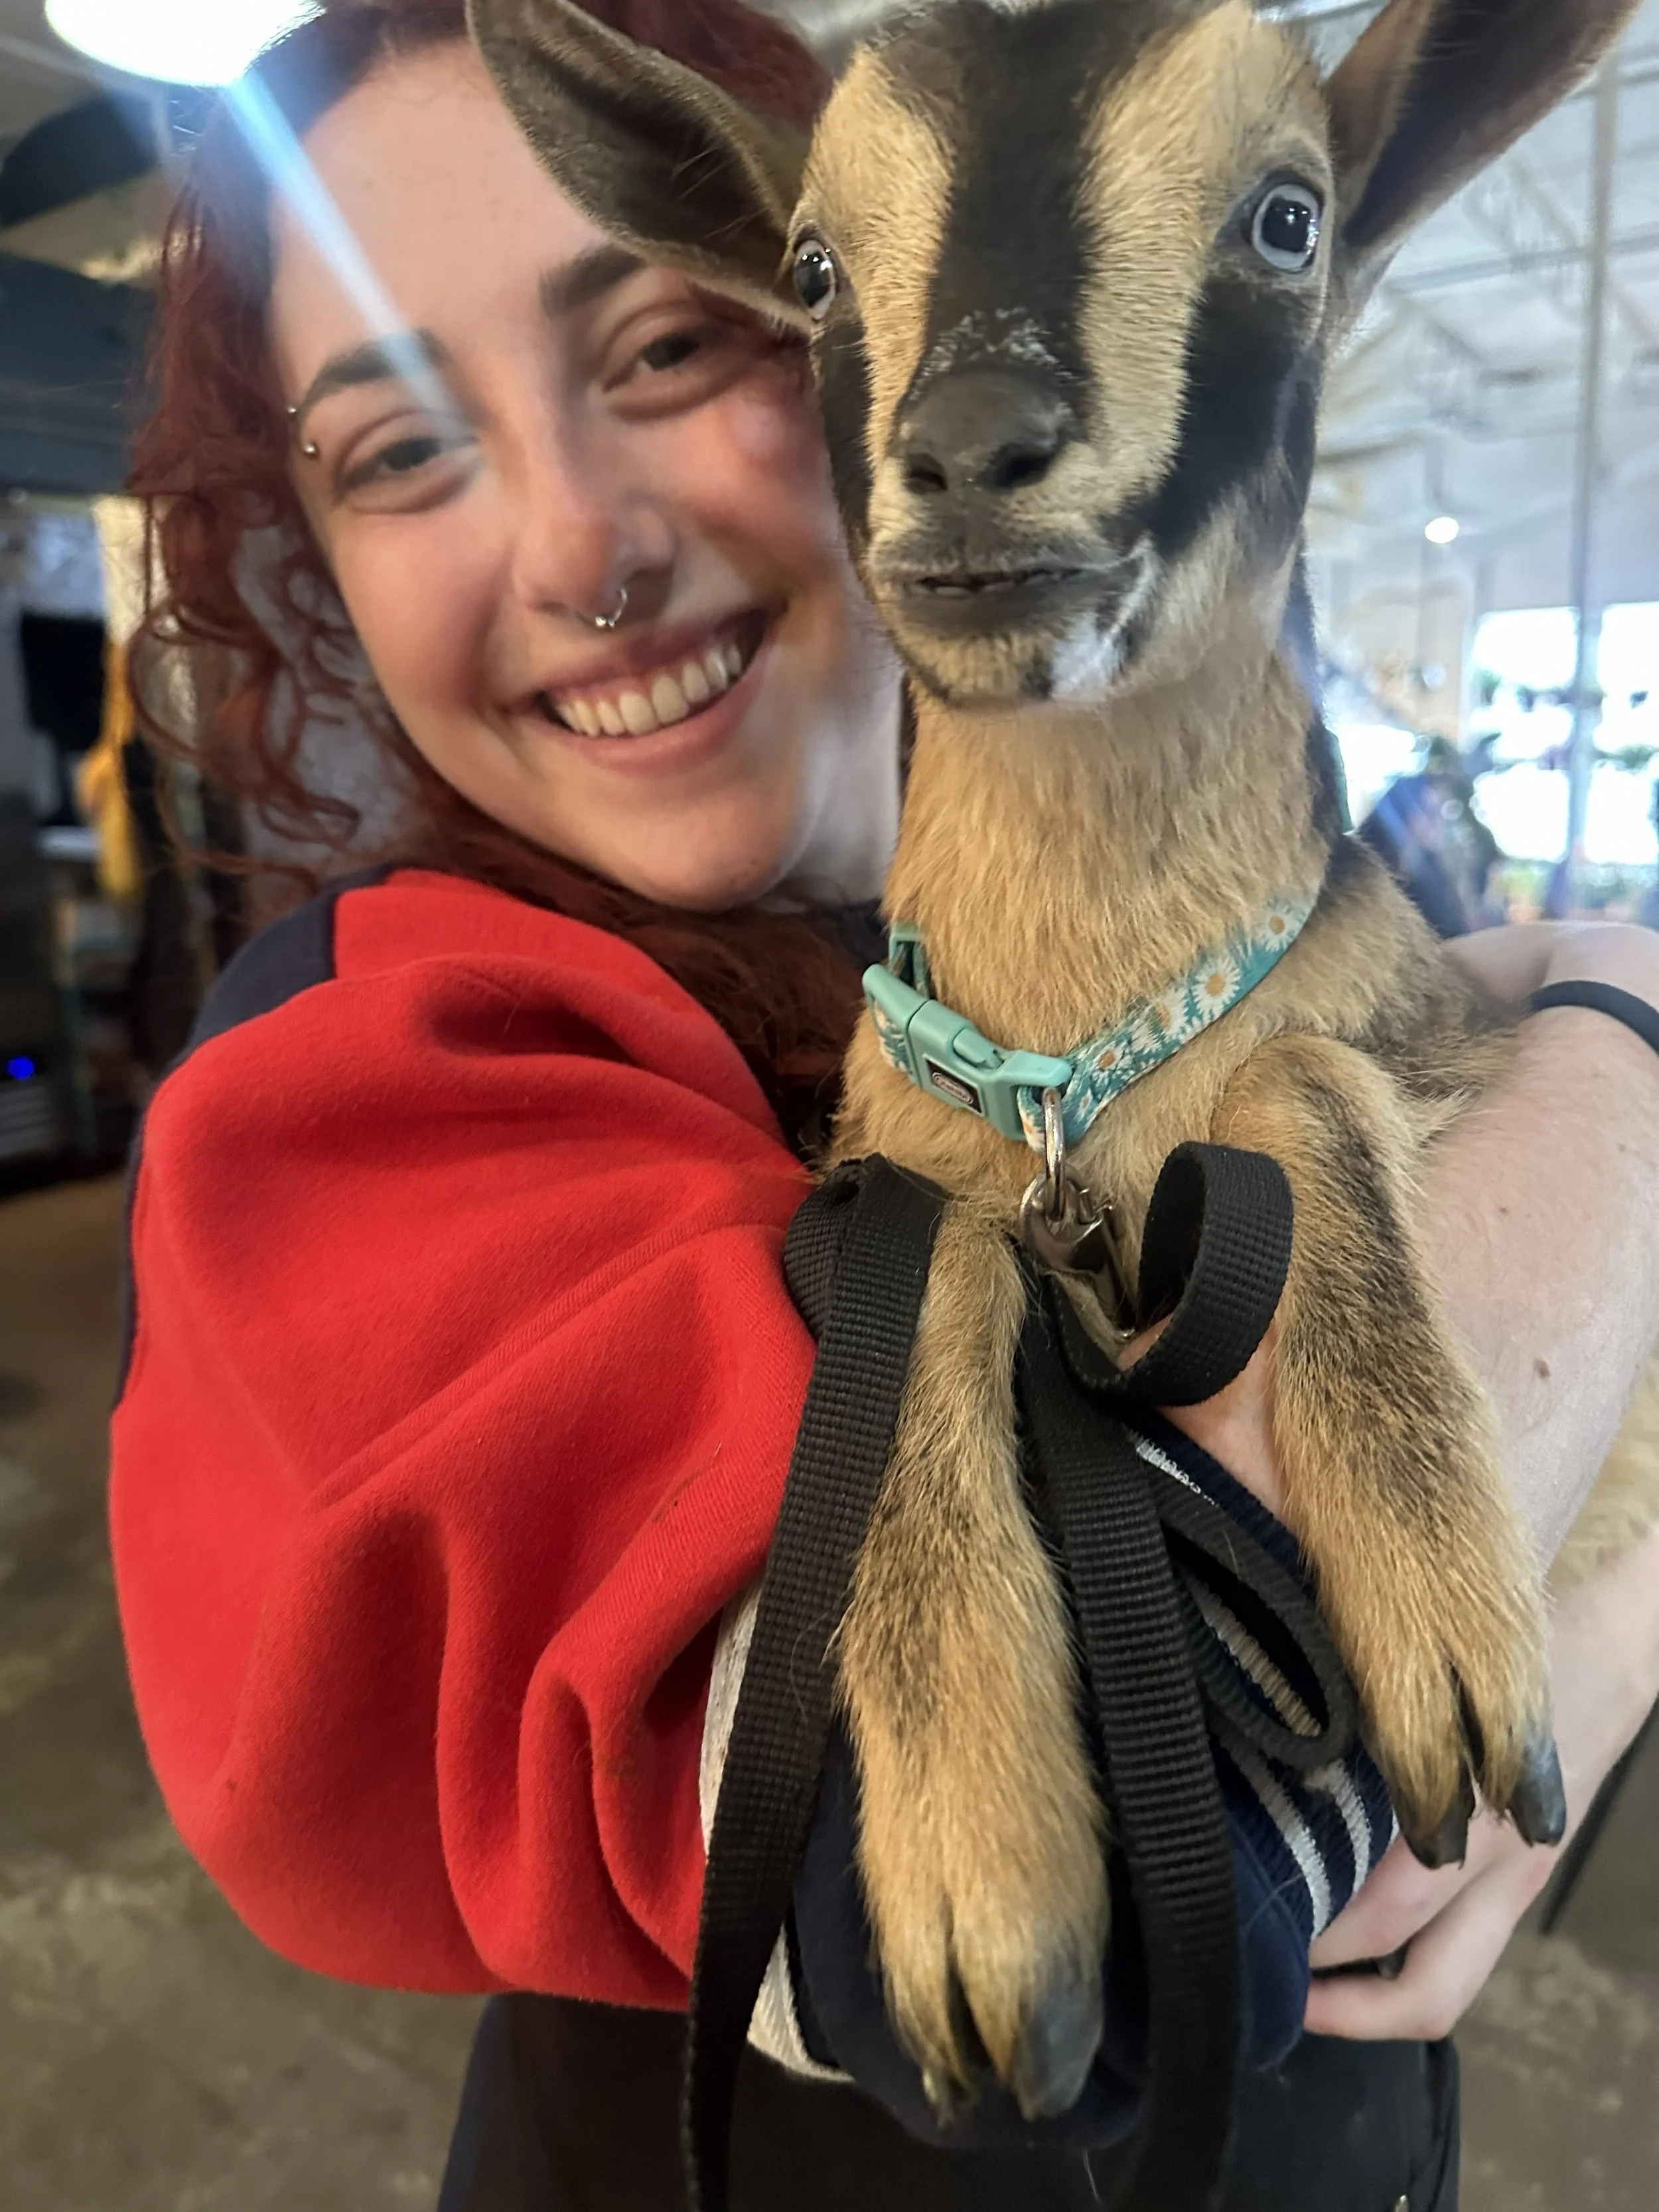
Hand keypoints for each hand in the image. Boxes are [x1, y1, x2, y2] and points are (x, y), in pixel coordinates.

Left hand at [1306, 1526, 1658, 2040]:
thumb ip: (1360, 1706)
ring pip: (1447, 1986)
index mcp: (1473, 1819)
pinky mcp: (1520, 1882)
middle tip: (1257, 1984)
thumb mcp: (1429, 1666)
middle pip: (1424, 1987)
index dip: (1313, 1943)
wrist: (1613, 1651)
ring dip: (1369, 2002)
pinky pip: (1462, 1953)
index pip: (1385, 1916)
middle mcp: (1499, 1871)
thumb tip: (1258, 1724)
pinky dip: (1400, 1965)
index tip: (1237, 1929)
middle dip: (1336, 2005)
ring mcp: (1516, 1886)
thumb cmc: (1505, 1647)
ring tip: (1291, 1975)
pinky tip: (1343, 1928)